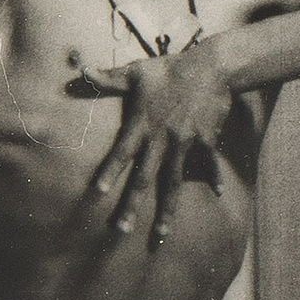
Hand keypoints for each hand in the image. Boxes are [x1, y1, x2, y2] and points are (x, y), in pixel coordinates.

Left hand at [69, 41, 232, 246]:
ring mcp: (184, 142)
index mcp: (142, 124)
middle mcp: (161, 138)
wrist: (210, 66)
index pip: (121, 152)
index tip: (99, 193)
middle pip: (144, 178)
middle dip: (132, 206)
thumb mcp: (137, 71)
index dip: (110, 172)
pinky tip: (216, 195)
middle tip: (121, 230)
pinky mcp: (205, 140)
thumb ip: (109, 78)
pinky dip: (214, 178)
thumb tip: (83, 70)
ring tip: (161, 233)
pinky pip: (209, 164)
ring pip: (173, 182)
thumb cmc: (170, 68)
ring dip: (167, 210)